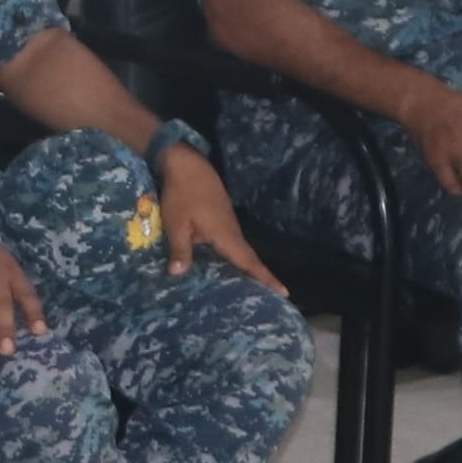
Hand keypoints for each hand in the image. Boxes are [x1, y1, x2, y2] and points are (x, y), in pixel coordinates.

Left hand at [149, 139, 273, 293]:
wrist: (187, 164)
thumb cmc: (181, 193)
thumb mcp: (176, 223)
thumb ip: (179, 249)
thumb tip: (177, 275)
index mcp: (225, 234)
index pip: (249, 261)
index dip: (266, 278)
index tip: (285, 293)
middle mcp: (232, 231)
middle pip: (250, 258)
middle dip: (262, 278)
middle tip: (274, 299)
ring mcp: (229, 223)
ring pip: (242, 251)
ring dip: (250, 269)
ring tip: (256, 290)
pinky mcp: (222, 218)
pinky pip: (234, 243)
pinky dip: (237, 258)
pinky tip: (230, 267)